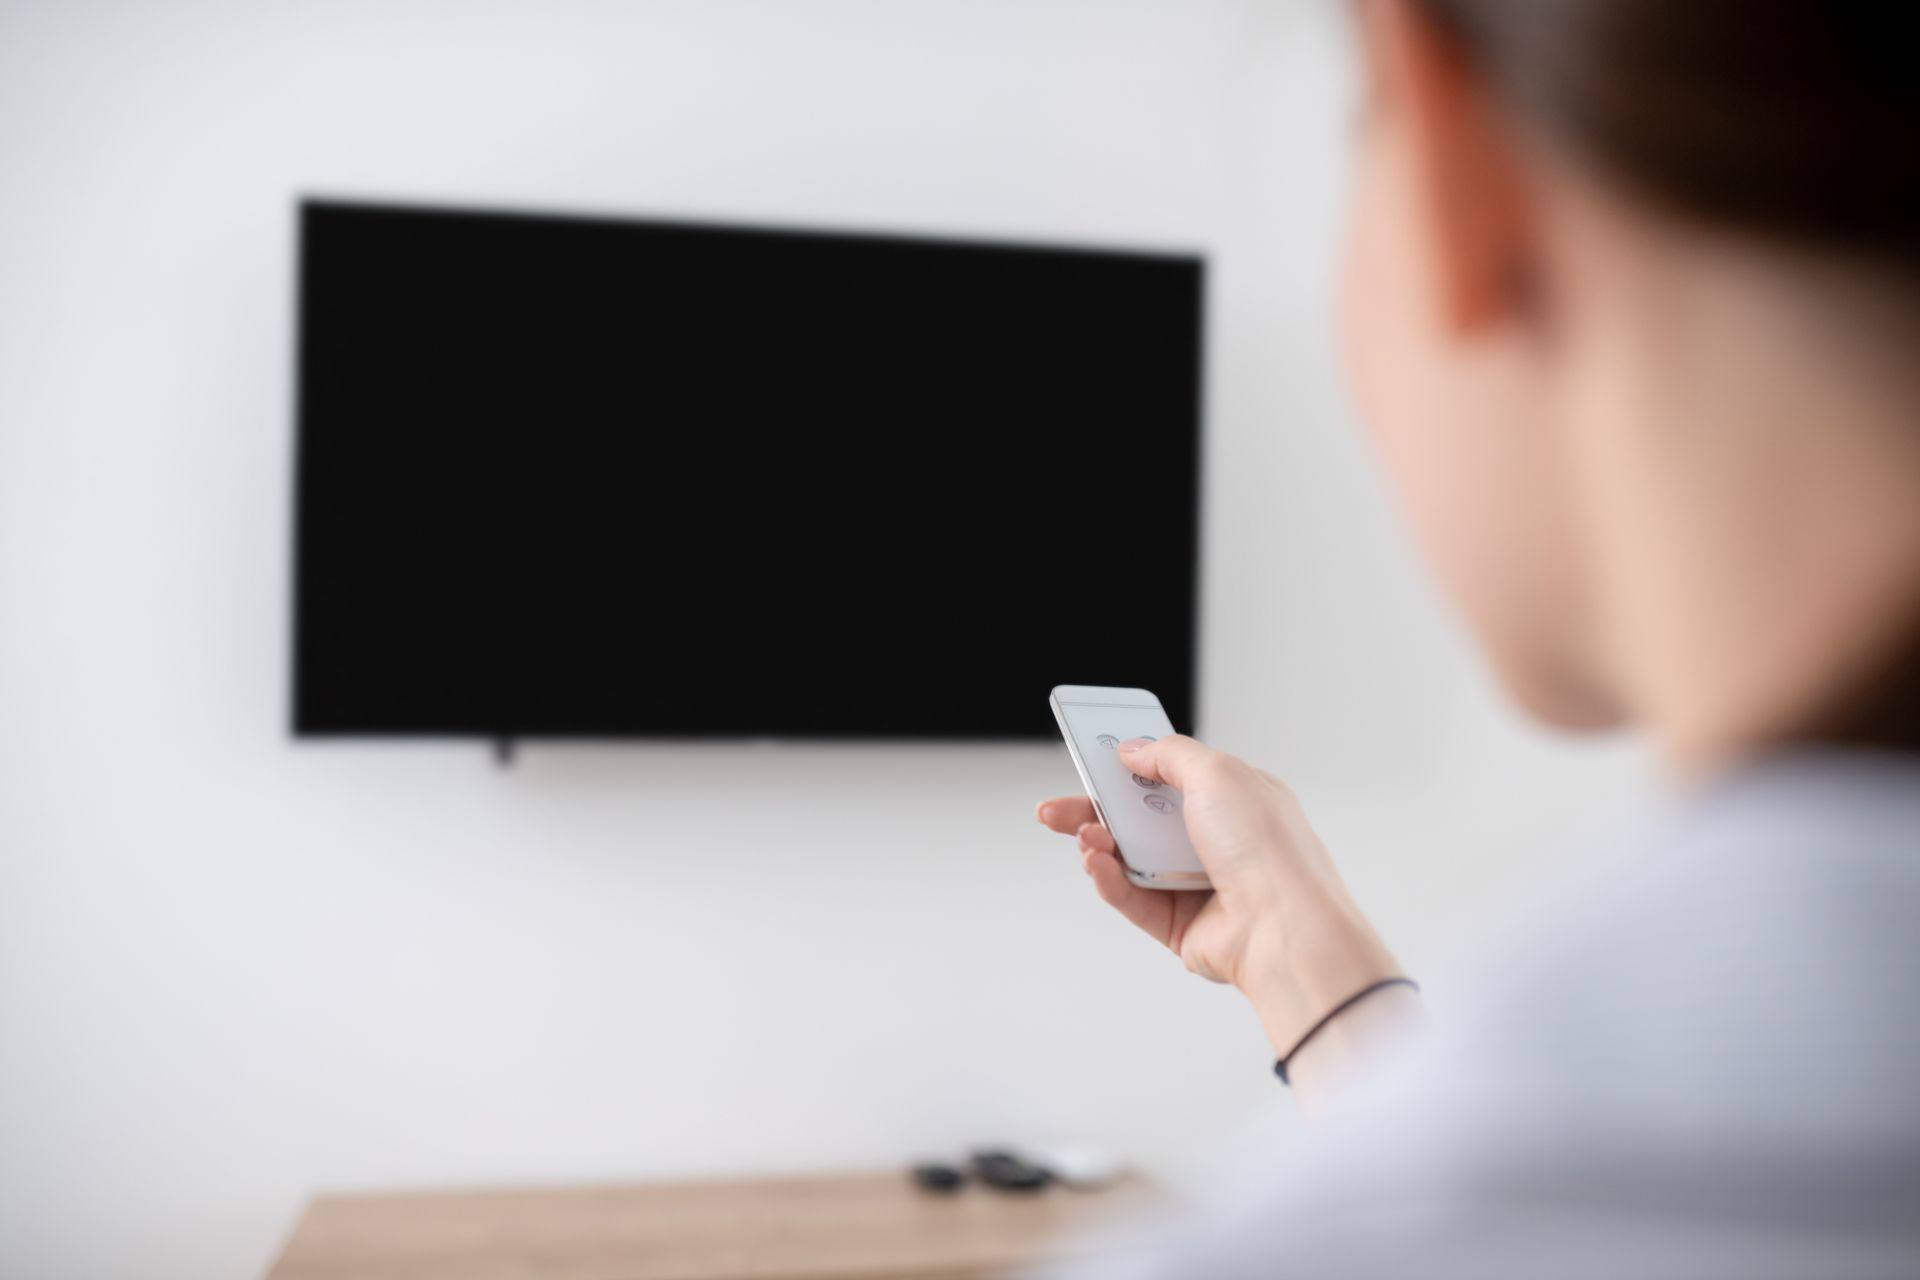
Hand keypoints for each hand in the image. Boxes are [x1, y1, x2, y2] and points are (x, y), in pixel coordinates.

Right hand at [1037, 736, 1405, 1063]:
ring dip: (1100, 845)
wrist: (1285, 925)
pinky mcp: (1180, 924)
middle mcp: (1216, 841)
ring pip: (1130, 860)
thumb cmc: (1268, 848)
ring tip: (1084, 837)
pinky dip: (1109, 879)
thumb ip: (1168, 754)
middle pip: (1139, 820)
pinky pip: (1132, 898)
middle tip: (1053, 809)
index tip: (1093, 761)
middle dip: (1093, 811)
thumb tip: (1132, 749)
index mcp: (1233, 800)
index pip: (1171, 777)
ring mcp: (1197, 884)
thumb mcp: (1216, 772)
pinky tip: (1094, 863)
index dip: (1131, 767)